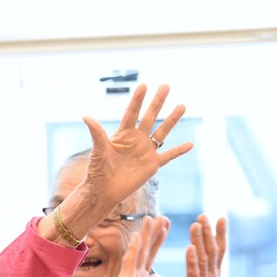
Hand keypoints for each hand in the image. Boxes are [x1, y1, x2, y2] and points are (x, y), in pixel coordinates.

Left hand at [84, 83, 191, 213]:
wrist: (103, 191)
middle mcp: (136, 140)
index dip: (137, 100)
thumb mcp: (98, 150)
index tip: (143, 85)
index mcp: (123, 134)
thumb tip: (85, 116)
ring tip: (182, 105)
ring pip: (162, 132)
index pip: (131, 113)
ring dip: (172, 120)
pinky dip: (179, 151)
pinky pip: (168, 156)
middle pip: (149, 117)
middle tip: (166, 86)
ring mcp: (145, 151)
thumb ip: (96, 133)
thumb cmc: (97, 171)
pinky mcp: (152, 165)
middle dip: (157, 102)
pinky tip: (190, 144)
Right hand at [87, 215, 168, 276]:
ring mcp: (128, 276)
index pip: (151, 254)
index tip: (166, 226)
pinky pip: (130, 262)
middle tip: (162, 216)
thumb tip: (158, 276)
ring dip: (145, 234)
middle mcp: (133, 273)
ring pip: (138, 251)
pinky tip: (138, 236)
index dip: (158, 240)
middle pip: (146, 248)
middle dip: (154, 232)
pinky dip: (134, 249)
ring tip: (151, 218)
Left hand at [176, 215, 225, 276]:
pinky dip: (191, 259)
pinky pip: (193, 273)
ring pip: (203, 258)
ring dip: (200, 240)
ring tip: (196, 224)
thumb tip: (198, 266)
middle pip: (212, 250)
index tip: (220, 218)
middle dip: (209, 232)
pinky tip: (189, 247)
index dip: (219, 235)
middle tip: (206, 215)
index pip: (217, 252)